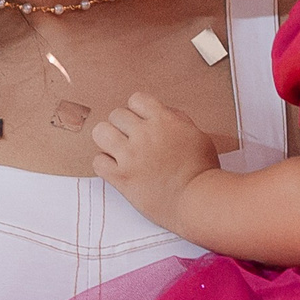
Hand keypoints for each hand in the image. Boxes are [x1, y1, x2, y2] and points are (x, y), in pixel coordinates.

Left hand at [91, 91, 217, 225]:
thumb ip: (177, 120)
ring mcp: (130, 156)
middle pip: (116, 114)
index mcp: (164, 121)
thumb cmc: (201, 171)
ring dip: (108, 140)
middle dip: (123, 126)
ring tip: (119, 151)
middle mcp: (144, 134)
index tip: (142, 122)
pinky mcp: (121, 177)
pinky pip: (98, 161)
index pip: (136, 99)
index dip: (138, 111)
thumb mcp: (196, 135)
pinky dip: (104, 164)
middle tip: (131, 140)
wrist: (197, 200)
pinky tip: (117, 168)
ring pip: (100, 133)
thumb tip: (162, 113)